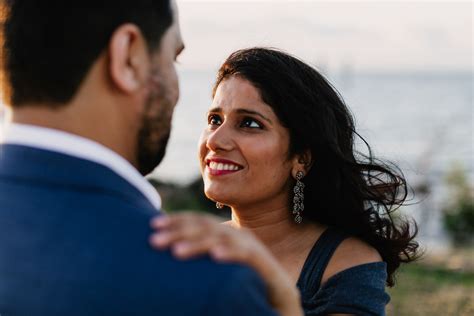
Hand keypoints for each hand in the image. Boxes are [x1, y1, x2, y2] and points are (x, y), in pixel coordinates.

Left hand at [149, 212, 302, 315]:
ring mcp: (251, 246)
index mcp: (225, 234)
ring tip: (176, 251)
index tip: (152, 224)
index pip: (198, 221)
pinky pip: (245, 255)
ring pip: (221, 238)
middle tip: (154, 240)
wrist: (279, 298)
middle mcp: (237, 235)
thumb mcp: (217, 267)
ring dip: (198, 243)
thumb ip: (200, 257)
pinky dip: (230, 253)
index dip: (176, 220)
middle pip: (205, 227)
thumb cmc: (244, 282)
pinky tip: (215, 256)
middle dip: (179, 232)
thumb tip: (170, 252)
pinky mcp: (264, 262)